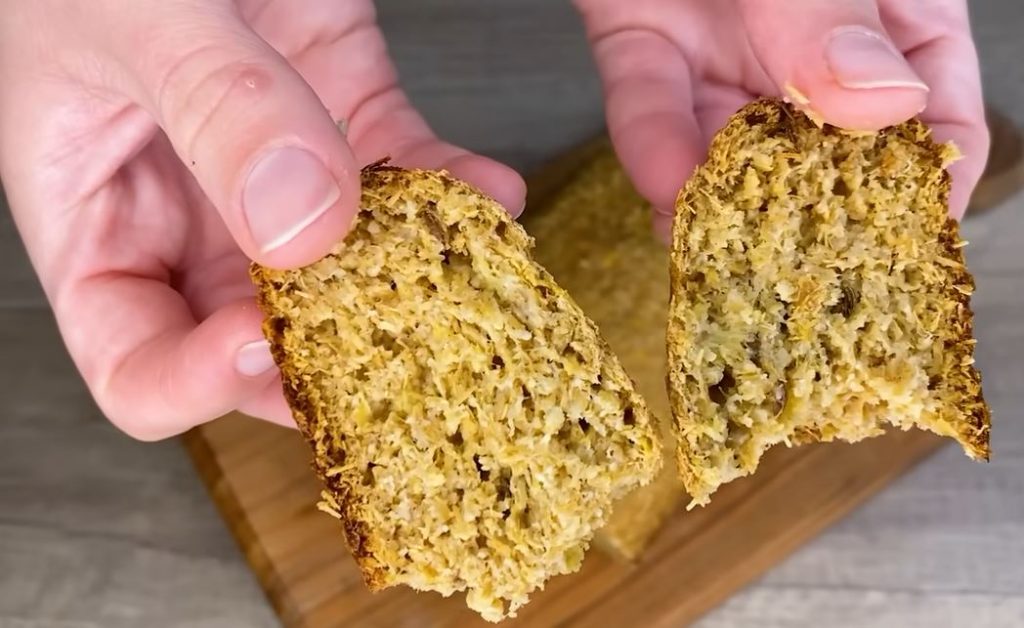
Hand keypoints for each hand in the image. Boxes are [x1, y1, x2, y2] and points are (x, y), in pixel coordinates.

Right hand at [0, 0, 524, 439]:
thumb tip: (302, 219)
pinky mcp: (343, 121)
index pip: (138, 366)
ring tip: (461, 277)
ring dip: (413, 283)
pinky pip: (404, 179)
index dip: (198, 380)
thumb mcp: (130, 14)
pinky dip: (450, 191)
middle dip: (331, 355)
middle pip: (259, 342)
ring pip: (348, 274)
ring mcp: (275, 176)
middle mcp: (191, 218)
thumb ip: (213, 106)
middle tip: (394, 349)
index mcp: (99, 220)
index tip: (261, 341)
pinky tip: (488, 190)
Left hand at [574, 0, 987, 233]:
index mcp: (890, 9)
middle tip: (794, 281)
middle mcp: (810, 39)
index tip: (900, 249)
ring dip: (722, 202)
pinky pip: (650, 106)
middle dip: (809, 218)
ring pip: (732, 144)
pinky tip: (665, 195)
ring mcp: (728, 43)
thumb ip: (832, 10)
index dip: (925, 186)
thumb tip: (881, 101)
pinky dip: (654, 148)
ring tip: (719, 255)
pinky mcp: (647, 40)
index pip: (933, 114)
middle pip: (826, 149)